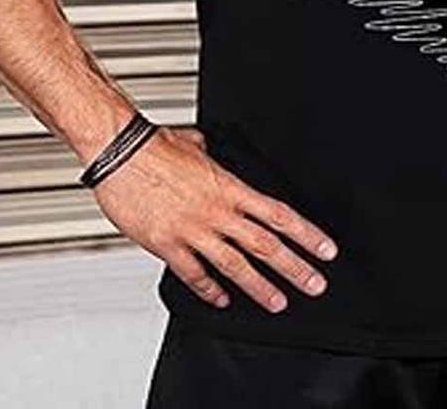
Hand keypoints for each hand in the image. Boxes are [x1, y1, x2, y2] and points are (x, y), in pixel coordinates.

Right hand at [91, 125, 337, 312]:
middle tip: (314, 284)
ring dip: (260, 286)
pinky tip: (222, 300)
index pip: (279, 215)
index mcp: (230, 188)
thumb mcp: (198, 145)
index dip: (306, 234)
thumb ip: (212, 156)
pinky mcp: (167, 245)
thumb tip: (212, 151)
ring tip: (278, 302)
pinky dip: (209, 289)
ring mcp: (193, 231)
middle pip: (265, 244)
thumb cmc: (157, 146)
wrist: (122, 153)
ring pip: (235, 265)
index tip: (325, 249)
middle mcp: (217, 212)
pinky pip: (194, 273)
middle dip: (294, 268)